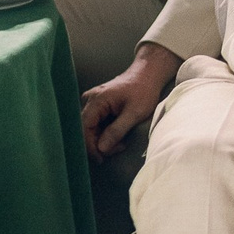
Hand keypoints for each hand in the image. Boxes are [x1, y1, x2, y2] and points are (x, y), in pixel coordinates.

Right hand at [81, 42, 179, 157]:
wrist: (148, 74)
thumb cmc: (144, 91)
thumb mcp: (134, 113)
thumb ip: (117, 131)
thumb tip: (101, 148)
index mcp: (97, 100)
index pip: (85, 127)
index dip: (90, 145)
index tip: (101, 158)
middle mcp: (91, 99)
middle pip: (87, 129)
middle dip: (99, 144)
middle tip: (118, 150)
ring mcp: (94, 101)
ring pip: (92, 128)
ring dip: (104, 139)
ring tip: (121, 144)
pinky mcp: (99, 104)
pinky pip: (97, 123)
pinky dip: (106, 133)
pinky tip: (119, 136)